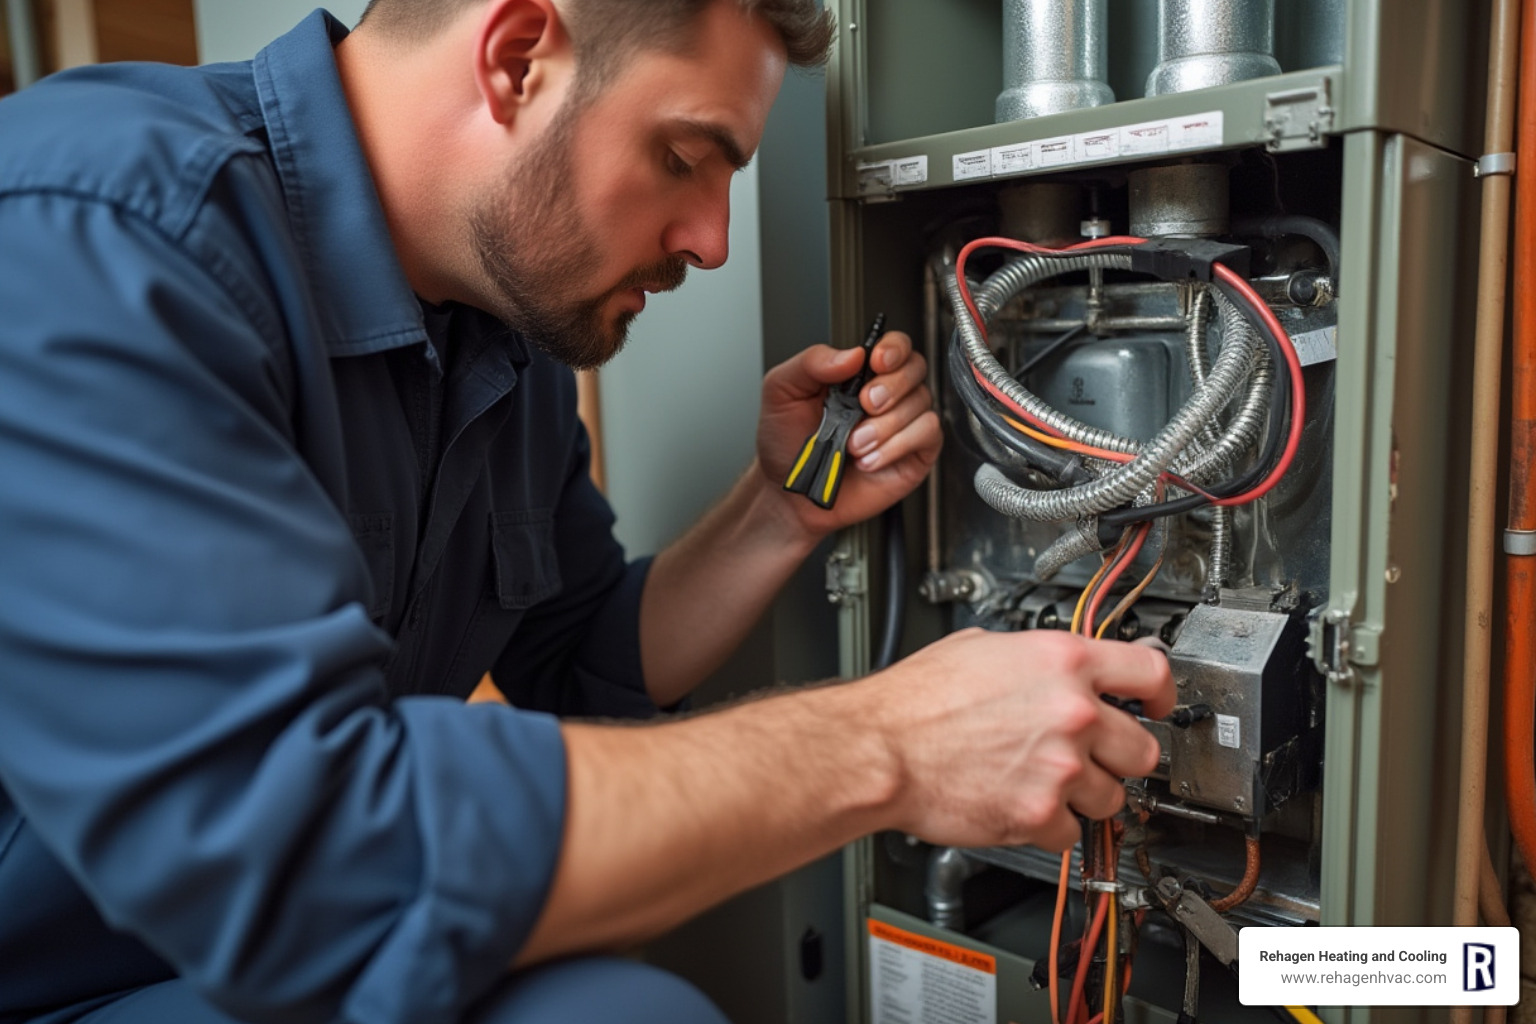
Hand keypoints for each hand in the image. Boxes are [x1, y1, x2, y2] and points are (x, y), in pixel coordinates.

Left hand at [756, 332, 940, 534]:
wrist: (790, 492)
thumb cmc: (786, 442)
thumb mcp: (782, 390)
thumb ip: (812, 362)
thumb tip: (852, 353)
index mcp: (858, 373)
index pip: (894, 345)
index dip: (893, 348)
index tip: (876, 361)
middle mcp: (886, 394)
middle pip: (915, 368)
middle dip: (890, 386)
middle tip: (863, 405)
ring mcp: (903, 423)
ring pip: (920, 404)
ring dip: (885, 426)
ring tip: (853, 444)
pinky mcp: (915, 452)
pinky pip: (927, 434)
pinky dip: (897, 446)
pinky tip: (869, 459)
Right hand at [866, 629, 1175, 851]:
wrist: (881, 747)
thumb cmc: (916, 700)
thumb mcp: (982, 648)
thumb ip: (1033, 661)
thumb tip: (1051, 670)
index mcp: (1063, 661)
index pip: (1152, 673)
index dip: (1162, 695)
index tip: (1159, 708)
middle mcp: (1073, 712)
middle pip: (1143, 748)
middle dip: (1119, 757)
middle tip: (1092, 758)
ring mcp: (1061, 765)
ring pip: (1113, 797)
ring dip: (1087, 797)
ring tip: (1048, 786)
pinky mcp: (1040, 813)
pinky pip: (1072, 833)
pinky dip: (1052, 828)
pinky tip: (1024, 808)